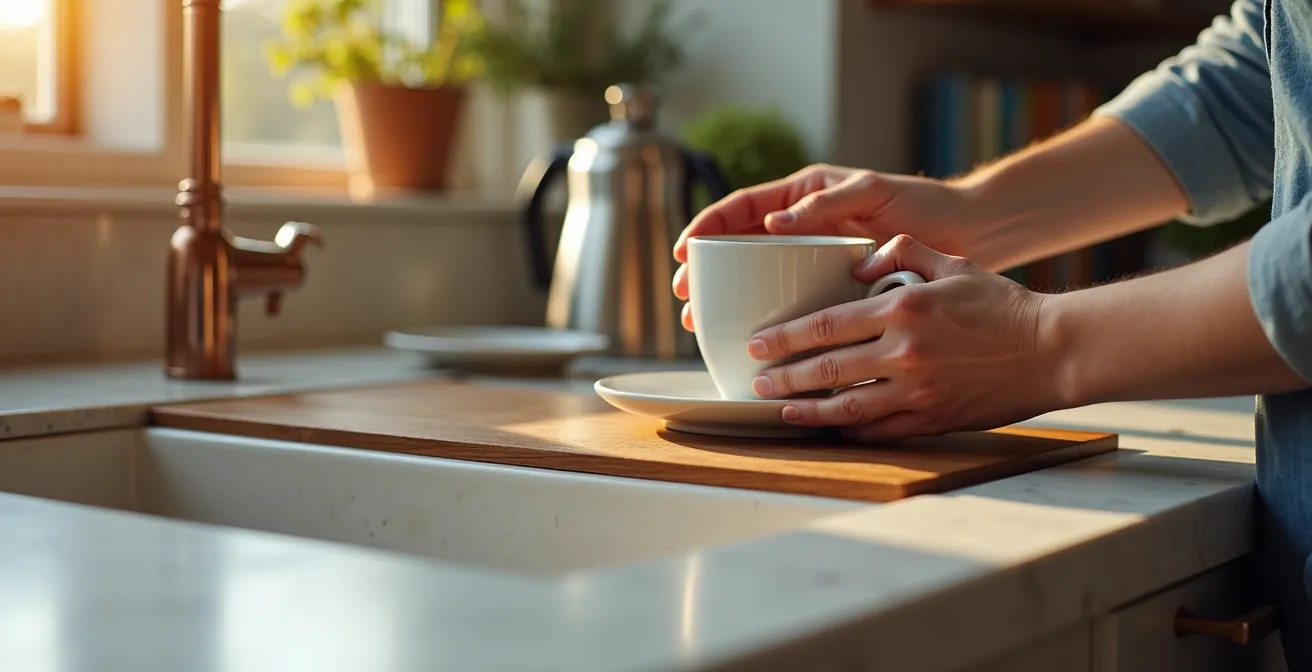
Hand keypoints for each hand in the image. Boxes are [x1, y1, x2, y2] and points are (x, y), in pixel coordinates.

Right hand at [672, 164, 977, 330]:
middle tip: (684, 298)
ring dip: (726, 300)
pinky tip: (751, 340)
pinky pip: (788, 301)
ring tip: (701, 325)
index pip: (741, 207)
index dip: (707, 226)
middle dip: (705, 271)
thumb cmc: (923, 205)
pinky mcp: (832, 287)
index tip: (683, 249)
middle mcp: (803, 226)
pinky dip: (766, 319)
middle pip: (738, 247)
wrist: (968, 235)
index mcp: (804, 196)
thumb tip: (773, 222)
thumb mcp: (872, 192)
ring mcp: (815, 258)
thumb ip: (825, 202)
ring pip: (757, 278)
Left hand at [746, 235, 1056, 441]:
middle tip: (756, 380)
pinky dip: (848, 429)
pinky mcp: (932, 418)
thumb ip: (900, 253)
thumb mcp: (952, 262)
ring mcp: (917, 391)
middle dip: (784, 376)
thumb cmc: (1001, 303)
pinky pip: (878, 429)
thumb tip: (855, 267)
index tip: (758, 343)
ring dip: (807, 409)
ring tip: (780, 408)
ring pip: (846, 406)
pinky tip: (828, 426)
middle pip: (825, 369)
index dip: (785, 338)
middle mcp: (904, 352)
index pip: (825, 325)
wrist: (1052, 350)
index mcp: (903, 308)